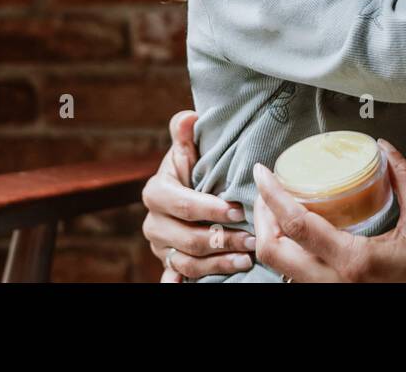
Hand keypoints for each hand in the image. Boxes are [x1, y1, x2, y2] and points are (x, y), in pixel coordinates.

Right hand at [140, 110, 255, 280]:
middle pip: (187, 238)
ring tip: (247, 259)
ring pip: (187, 261)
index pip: (183, 204)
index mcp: (156, 192)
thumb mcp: (189, 150)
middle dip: (221, 239)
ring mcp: (161, 245)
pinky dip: (182, 283)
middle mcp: (154, 222)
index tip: (236, 209)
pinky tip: (191, 288)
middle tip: (251, 238)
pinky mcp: (169, 261)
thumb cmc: (192, 168)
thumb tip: (189, 117)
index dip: (209, 208)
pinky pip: (177, 277)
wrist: (184, 189)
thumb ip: (186, 135)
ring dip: (218, 263)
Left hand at [251, 138, 405, 282]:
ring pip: (278, 268)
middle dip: (261, 216)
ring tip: (277, 206)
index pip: (296, 225)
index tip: (263, 172)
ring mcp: (330, 294)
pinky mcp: (332, 296)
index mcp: (354, 260)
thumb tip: (385, 149)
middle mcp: (333, 283)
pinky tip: (295, 232)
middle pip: (272, 252)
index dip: (272, 195)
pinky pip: (294, 275)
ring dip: (270, 235)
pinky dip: (286, 251)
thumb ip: (405, 179)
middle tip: (267, 188)